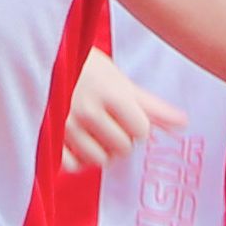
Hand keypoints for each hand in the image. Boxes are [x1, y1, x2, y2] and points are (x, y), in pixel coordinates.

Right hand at [60, 51, 171, 173]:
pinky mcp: (48, 138)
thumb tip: (183, 123)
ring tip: (94, 134)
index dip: (138, 126)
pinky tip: (78, 144)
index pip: (141, 130)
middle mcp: (87, 111)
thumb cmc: (84, 67)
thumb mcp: (118, 79)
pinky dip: (78, 160)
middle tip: (110, 123)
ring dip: (101, 151)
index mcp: (110, 93)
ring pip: (99, 160)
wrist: (42, 59)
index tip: (128, 116)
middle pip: (122, 148)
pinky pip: (72, 166)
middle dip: (120, 138)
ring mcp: (65, 126)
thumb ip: (151, 104)